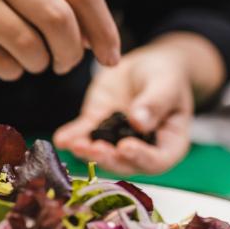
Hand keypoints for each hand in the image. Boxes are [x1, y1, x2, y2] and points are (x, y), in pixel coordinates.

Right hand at [0, 0, 119, 79]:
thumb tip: (97, 40)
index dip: (104, 29)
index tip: (112, 57)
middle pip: (59, 20)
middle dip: (71, 54)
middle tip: (65, 66)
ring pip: (28, 47)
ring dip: (38, 66)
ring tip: (31, 63)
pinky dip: (10, 72)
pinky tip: (5, 65)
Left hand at [54, 40, 196, 174]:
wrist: (146, 65)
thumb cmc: (167, 76)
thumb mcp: (166, 84)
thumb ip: (155, 103)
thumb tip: (138, 122)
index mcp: (168, 144)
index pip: (157, 160)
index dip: (141, 158)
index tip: (126, 147)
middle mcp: (141, 149)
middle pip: (125, 163)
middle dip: (107, 158)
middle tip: (94, 148)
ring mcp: (116, 140)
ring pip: (101, 152)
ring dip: (87, 151)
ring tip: (74, 144)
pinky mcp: (97, 126)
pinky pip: (84, 134)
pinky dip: (72, 137)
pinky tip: (61, 139)